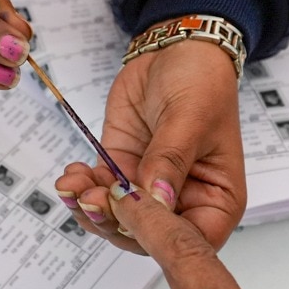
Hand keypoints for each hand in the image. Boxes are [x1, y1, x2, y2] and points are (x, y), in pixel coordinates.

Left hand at [53, 39, 245, 253]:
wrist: (174, 48)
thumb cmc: (201, 81)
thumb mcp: (190, 119)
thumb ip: (170, 162)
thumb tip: (156, 200)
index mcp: (216, 199)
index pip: (190, 239)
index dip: (160, 238)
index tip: (132, 218)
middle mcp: (183, 201)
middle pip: (146, 235)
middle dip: (114, 221)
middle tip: (91, 200)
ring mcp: (149, 188)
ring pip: (116, 218)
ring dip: (90, 207)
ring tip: (74, 185)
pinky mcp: (122, 170)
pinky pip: (99, 192)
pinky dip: (81, 189)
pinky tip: (72, 175)